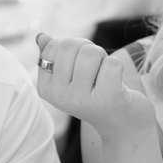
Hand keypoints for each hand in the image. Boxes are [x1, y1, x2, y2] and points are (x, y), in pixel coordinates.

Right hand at [34, 33, 152, 135]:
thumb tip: (41, 36)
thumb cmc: (96, 95)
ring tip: (105, 75)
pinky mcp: (106, 99)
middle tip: (96, 66)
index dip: (72, 47)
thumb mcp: (72, 78)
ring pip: (91, 53)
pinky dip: (117, 67)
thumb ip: (55, 56)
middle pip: (70, 46)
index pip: (52, 47)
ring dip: (103, 57)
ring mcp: (81, 99)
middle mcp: (60, 96)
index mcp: (47, 89)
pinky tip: (116, 84)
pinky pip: (112, 63)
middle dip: (88, 48)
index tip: (80, 62)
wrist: (122, 125)